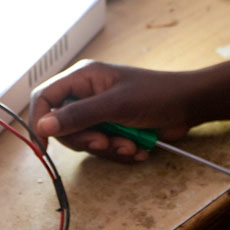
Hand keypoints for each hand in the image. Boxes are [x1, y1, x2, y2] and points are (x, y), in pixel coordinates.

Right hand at [30, 60, 198, 161]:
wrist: (189, 106)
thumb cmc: (156, 95)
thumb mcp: (115, 105)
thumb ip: (79, 115)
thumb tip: (43, 126)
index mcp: (83, 77)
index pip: (45, 97)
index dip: (40, 120)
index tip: (44, 145)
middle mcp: (87, 94)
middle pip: (63, 125)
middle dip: (86, 139)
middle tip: (106, 142)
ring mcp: (100, 112)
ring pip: (84, 140)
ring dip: (107, 148)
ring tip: (130, 145)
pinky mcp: (112, 128)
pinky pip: (102, 148)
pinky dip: (118, 152)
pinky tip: (137, 149)